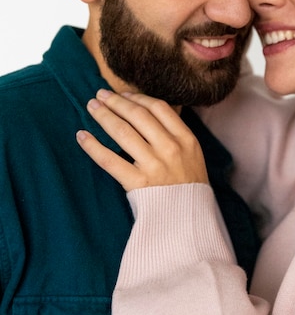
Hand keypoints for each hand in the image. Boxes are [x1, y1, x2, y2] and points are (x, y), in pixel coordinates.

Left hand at [76, 90, 208, 190]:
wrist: (189, 219)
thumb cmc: (189, 186)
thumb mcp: (192, 155)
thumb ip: (175, 134)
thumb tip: (147, 112)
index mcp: (186, 139)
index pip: (159, 108)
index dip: (138, 98)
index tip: (124, 94)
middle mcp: (170, 149)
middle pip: (138, 116)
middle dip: (116, 102)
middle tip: (100, 95)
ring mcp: (154, 166)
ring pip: (122, 132)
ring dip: (103, 116)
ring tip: (91, 107)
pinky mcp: (137, 183)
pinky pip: (109, 160)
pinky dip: (93, 146)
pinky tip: (82, 136)